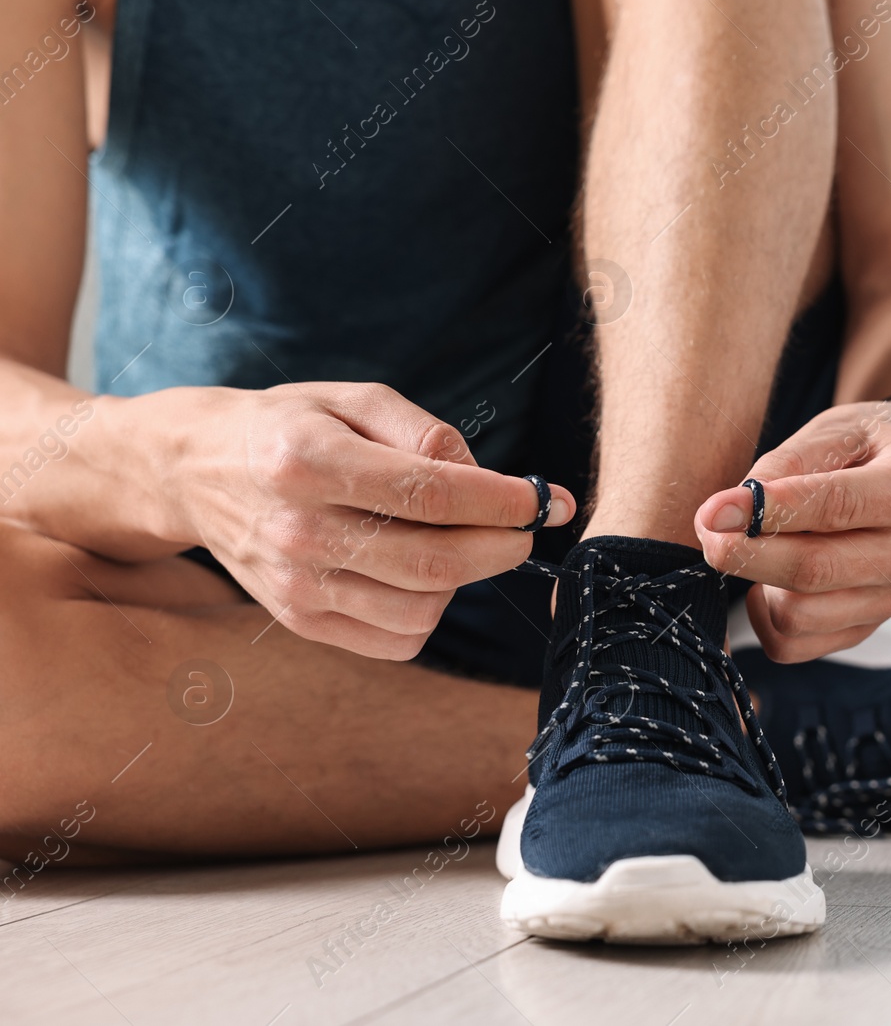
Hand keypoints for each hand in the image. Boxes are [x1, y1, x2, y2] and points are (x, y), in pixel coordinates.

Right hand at [162, 382, 573, 659]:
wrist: (197, 471)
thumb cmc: (292, 427)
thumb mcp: (353, 399)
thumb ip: (426, 433)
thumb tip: (493, 481)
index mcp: (308, 460)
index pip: (429, 495)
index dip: (501, 503)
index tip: (544, 501)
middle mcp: (297, 529)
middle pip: (433, 563)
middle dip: (502, 548)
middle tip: (526, 530)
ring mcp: (294, 584)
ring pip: (421, 609)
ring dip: (467, 580)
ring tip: (463, 543)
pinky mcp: (298, 620)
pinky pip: (396, 640)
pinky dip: (431, 613)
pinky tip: (424, 575)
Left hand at [694, 399, 890, 661]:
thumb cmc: (865, 448)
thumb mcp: (834, 431)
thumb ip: (785, 464)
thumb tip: (728, 513)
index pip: (836, 508)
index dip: (768, 512)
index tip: (714, 510)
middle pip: (814, 570)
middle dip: (746, 552)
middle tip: (707, 527)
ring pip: (797, 614)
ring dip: (757, 581)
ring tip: (754, 545)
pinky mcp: (864, 630)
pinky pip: (791, 644)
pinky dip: (763, 615)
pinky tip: (767, 581)